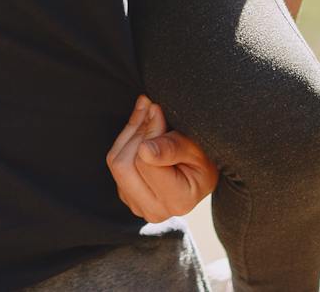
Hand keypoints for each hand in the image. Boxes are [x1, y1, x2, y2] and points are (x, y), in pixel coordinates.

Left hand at [106, 95, 219, 222]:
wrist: (200, 171)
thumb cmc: (204, 159)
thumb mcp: (197, 150)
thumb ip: (173, 147)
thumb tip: (145, 149)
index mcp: (178, 201)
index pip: (145, 163)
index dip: (150, 131)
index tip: (158, 109)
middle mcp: (155, 211)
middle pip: (124, 166)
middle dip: (137, 132)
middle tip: (151, 108)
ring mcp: (138, 205)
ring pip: (116, 161)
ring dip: (130, 132)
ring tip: (148, 114)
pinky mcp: (126, 194)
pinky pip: (114, 162)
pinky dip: (126, 140)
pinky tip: (144, 130)